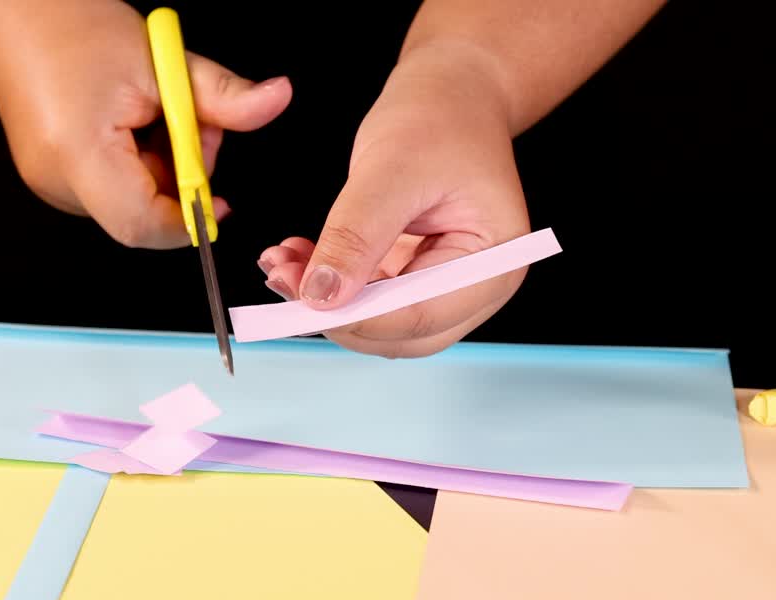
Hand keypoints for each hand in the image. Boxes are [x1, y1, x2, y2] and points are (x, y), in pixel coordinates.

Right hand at [0, 0, 290, 248]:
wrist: (7, 15)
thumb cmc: (74, 28)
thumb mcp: (163, 59)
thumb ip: (223, 96)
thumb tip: (278, 98)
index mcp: (79, 154)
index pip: (141, 225)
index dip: (188, 220)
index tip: (218, 199)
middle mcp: (58, 181)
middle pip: (143, 216)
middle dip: (184, 178)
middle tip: (193, 124)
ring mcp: (52, 184)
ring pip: (134, 202)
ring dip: (165, 167)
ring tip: (160, 113)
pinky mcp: (54, 178)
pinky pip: (115, 189)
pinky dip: (141, 163)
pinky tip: (137, 124)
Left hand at [256, 44, 529, 357]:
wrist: (452, 91)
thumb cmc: (440, 117)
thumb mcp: (392, 169)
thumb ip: (357, 235)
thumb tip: (322, 296)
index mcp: (494, 261)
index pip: (421, 314)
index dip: (359, 317)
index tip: (302, 302)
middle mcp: (478, 283)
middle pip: (404, 332)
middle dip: (340, 315)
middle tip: (283, 280)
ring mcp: (448, 283)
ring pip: (381, 321)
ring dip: (329, 302)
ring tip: (281, 263)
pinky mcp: (418, 274)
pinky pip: (371, 298)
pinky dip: (332, 283)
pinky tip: (298, 257)